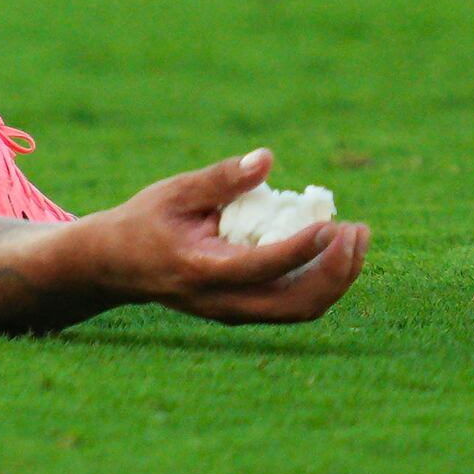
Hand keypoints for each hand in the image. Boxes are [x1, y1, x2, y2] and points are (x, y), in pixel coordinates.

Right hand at [73, 152, 370, 324]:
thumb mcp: (174, 192)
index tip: (332, 223)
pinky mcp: (245, 313)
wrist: (116, 266)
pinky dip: (321, 280)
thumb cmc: (144, 221)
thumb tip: (268, 159)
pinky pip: (294, 304)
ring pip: (302, 309)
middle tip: (357, 231)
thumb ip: (221, 180)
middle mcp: (224, 303)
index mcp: (202, 270)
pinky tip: (332, 250)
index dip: (303, 248)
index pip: (264, 266)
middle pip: (298, 303)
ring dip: (337, 278)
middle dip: (337, 270)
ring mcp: (236, 314)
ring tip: (356, 240)